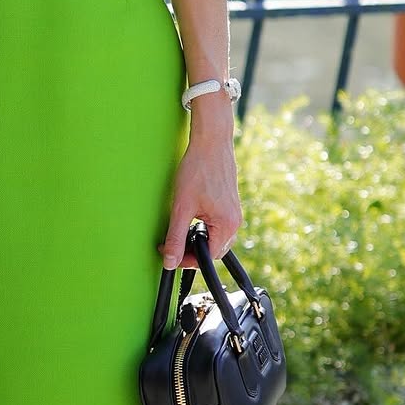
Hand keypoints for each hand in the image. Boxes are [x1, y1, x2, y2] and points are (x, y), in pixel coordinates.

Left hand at [160, 101, 241, 269]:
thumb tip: (170, 261)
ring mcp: (234, 212)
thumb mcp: (181, 207)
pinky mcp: (230, 203)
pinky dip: (204, 225)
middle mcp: (235, 222)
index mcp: (227, 226)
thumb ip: (175, 237)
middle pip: (214, 249)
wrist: (210, 142)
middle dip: (193, 249)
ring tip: (180, 226)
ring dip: (198, 236)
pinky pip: (218, 224)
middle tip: (172, 242)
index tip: (170, 254)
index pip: (208, 257)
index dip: (187, 259)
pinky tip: (192, 214)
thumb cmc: (197, 170)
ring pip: (216, 236)